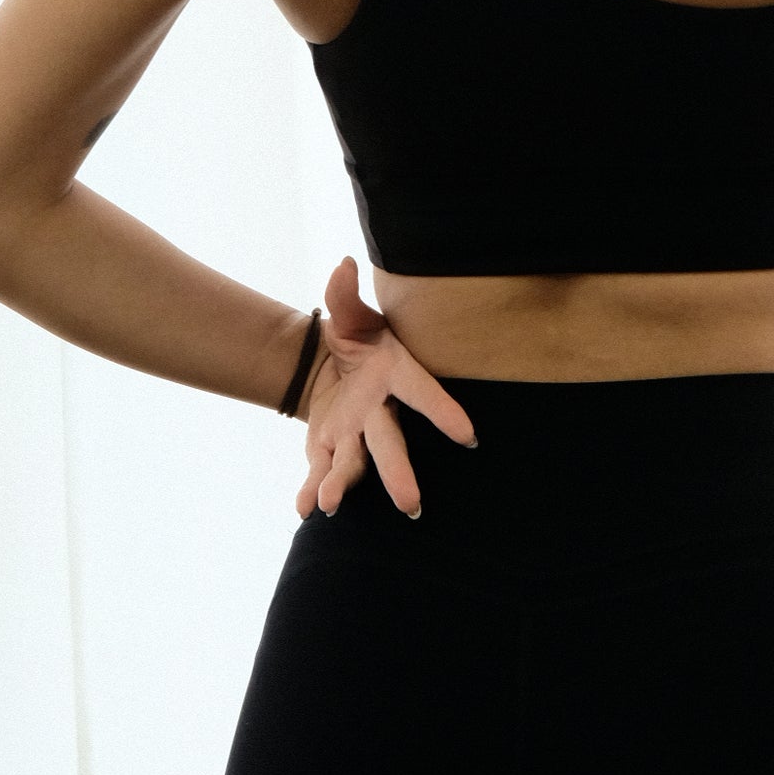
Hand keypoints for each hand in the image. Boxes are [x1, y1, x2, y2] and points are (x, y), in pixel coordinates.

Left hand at [293, 254, 478, 520]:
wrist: (334, 367)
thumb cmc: (358, 338)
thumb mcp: (350, 315)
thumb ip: (344, 295)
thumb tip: (343, 266)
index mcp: (392, 375)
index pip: (421, 393)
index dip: (443, 412)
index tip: (469, 436)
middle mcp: (377, 411)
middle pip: (389, 442)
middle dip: (398, 472)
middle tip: (411, 504)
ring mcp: (352, 434)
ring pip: (352, 462)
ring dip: (342, 483)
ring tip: (331, 504)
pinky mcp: (327, 447)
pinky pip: (320, 470)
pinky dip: (311, 489)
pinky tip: (304, 508)